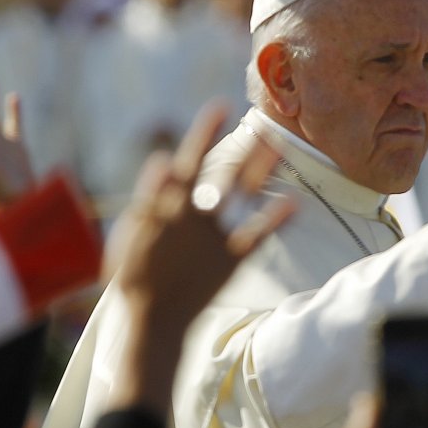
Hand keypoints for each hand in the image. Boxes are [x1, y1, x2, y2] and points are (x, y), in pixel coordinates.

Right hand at [112, 104, 294, 413]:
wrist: (152, 320)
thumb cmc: (136, 275)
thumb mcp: (131, 234)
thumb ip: (149, 197)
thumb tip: (163, 159)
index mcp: (167, 205)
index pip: (189, 159)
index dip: (205, 132)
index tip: (220, 106)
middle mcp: (194, 216)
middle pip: (223, 172)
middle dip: (243, 147)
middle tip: (264, 123)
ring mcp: (214, 238)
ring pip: (241, 195)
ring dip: (261, 169)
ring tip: (279, 147)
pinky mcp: (231, 261)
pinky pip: (257, 236)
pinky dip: (275, 219)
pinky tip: (296, 202)